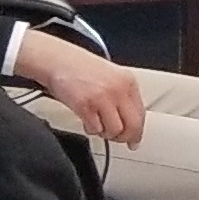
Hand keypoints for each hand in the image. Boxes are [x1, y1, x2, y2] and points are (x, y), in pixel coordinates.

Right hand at [21, 35, 146, 146]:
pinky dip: (91, 129)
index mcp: (128, 81)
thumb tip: (131, 124)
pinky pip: (95, 129)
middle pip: (132, 126)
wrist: (56, 59)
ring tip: (97, 125)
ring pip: (114, 131)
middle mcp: (118, 89)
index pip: (141, 114)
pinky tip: (86, 121)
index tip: (134, 140)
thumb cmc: (80, 68)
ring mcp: (102, 97)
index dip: (138, 131)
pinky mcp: (85, 105)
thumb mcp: (111, 76)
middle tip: (116, 139)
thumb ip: (122, 97)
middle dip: (124, 137)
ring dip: (105, 133)